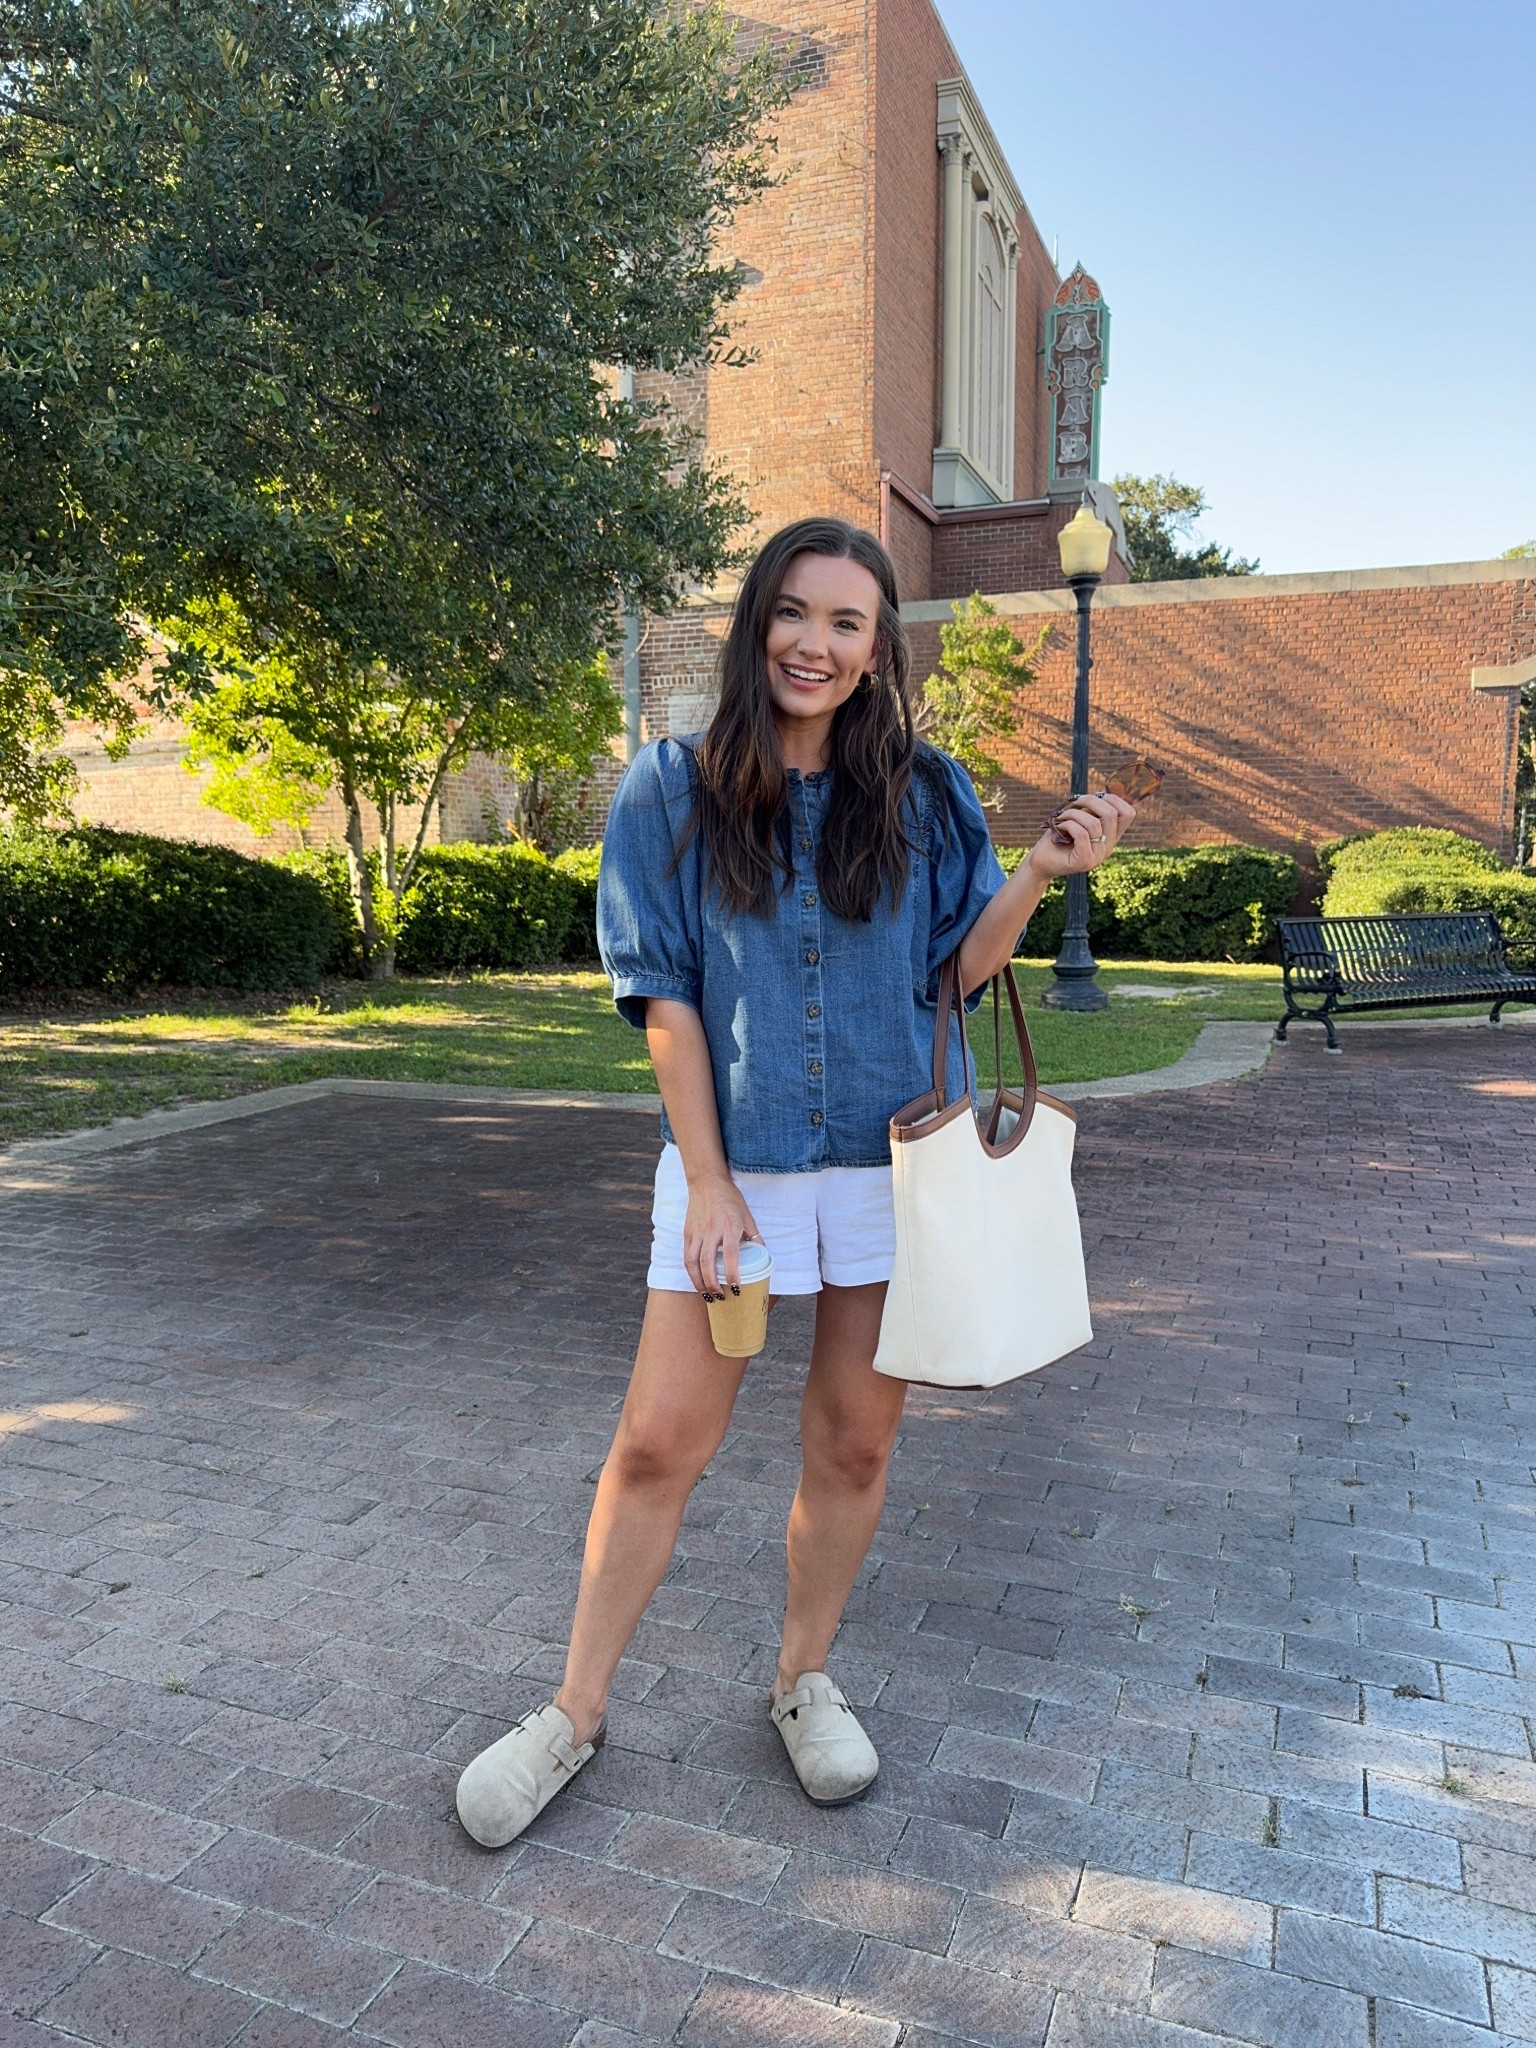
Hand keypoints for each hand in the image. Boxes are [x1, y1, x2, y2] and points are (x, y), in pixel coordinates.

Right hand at [682, 1172, 762, 1300]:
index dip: (733, 1274)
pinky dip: (691, 1272)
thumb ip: (754, 1236)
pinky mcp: (687, 1233)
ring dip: (699, 1282)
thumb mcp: (747, 1216)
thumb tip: (762, 1255)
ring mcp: (697, 1232)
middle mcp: (711, 1230)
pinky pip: (686, 1256)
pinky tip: (697, 1281)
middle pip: (707, 1263)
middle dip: (712, 1284)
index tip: (737, 1288)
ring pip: (692, 1263)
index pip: (731, 1254)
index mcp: (729, 1226)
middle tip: (720, 1297)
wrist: (707, 1182)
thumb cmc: (730, 1199)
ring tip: (707, 1295)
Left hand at [1025, 792, 1134, 883]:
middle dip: (1090, 801)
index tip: (1095, 795)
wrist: (1041, 862)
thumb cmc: (1057, 837)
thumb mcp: (1078, 819)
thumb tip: (1101, 793)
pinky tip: (1059, 826)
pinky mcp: (1084, 861)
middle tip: (1073, 801)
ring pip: (1094, 823)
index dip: (1114, 798)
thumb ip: (1091, 810)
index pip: (1128, 814)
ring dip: (1073, 813)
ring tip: (1061, 817)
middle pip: (1111, 814)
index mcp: (1110, 837)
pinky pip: (1081, 834)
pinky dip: (1068, 824)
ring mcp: (1097, 857)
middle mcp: (1107, 848)